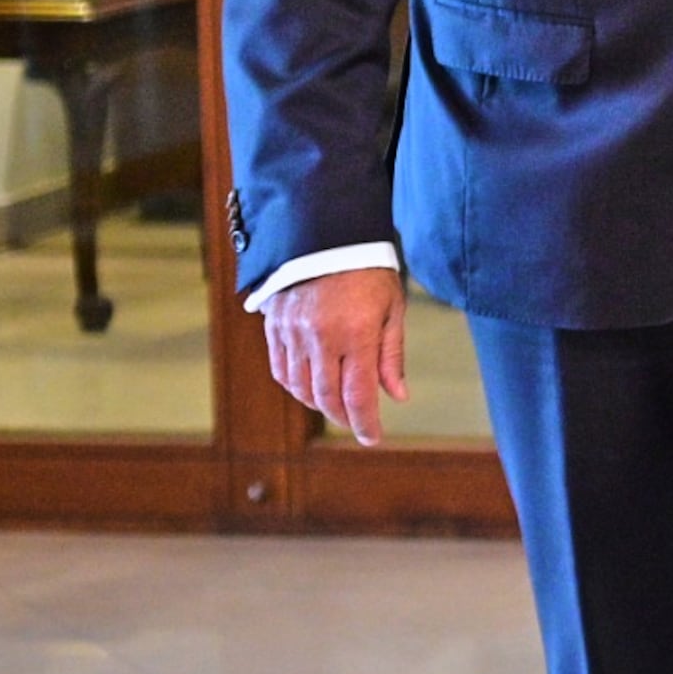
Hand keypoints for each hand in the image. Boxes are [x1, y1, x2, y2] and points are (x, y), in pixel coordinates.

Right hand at [263, 267, 408, 445]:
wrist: (325, 234)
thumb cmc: (369, 271)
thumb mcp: (393, 309)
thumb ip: (392, 355)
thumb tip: (398, 396)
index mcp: (357, 333)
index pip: (358, 395)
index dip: (366, 423)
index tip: (374, 438)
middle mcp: (321, 338)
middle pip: (328, 397)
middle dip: (345, 418)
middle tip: (359, 423)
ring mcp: (293, 333)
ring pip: (301, 388)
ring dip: (320, 404)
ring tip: (338, 406)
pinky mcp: (274, 327)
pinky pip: (281, 370)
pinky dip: (296, 386)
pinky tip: (312, 388)